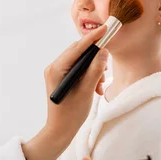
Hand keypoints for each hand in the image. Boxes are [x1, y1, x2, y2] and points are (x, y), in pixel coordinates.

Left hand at [22, 27, 108, 159]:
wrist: (60, 130)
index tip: (106, 29)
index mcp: (56, 69)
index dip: (93, 38)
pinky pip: (79, 69)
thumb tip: (103, 52)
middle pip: (79, 52)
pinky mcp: (62, 77)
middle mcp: (54, 67)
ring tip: (100, 86)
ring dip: (94, 70)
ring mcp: (57, 72)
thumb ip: (95, 70)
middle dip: (95, 59)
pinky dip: (90, 75)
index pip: (77, 48)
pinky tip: (96, 88)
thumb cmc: (71, 114)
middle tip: (106, 71)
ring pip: (81, 61)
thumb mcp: (86, 91)